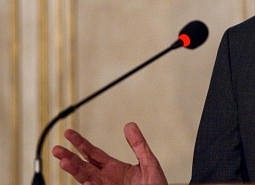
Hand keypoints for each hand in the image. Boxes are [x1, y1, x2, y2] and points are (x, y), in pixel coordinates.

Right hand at [51, 122, 167, 184]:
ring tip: (65, 163)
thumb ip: (138, 144)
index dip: (80, 143)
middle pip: (83, 166)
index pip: (92, 153)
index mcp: (113, 168)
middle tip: (56, 149)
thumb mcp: (149, 162)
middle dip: (69, 158)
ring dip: (75, 172)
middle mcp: (106, 179)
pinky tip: (86, 183)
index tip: (67, 132)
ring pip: (86, 180)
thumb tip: (130, 125)